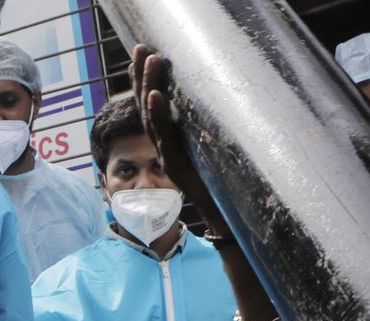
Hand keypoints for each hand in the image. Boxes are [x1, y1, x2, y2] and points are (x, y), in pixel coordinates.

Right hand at [129, 44, 225, 230]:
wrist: (229, 224)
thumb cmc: (227, 190)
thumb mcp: (216, 155)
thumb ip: (209, 136)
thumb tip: (220, 104)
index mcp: (175, 144)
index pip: (155, 109)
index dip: (146, 82)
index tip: (142, 54)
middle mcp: (168, 150)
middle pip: (149, 109)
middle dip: (143, 77)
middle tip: (141, 48)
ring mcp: (172, 159)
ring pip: (153, 120)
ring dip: (149, 88)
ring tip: (149, 61)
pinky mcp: (179, 170)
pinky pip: (166, 140)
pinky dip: (159, 117)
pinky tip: (156, 97)